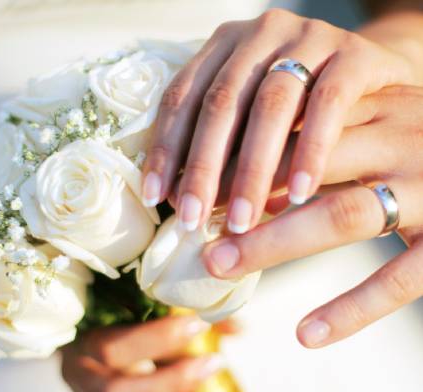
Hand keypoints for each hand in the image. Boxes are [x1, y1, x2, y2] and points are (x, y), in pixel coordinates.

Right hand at [61, 315, 223, 391]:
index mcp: (84, 346)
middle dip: (171, 382)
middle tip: (214, 363)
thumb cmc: (117, 327)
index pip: (112, 349)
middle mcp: (85, 386)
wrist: (87, 351)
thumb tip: (238, 326)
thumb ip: (182, 316)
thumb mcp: (136, 314)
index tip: (198, 324)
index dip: (156, 340)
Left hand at [141, 9, 415, 233]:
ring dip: (251, 170)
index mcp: (224, 48)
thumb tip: (186, 204)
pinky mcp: (354, 54)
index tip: (155, 198)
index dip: (166, 149)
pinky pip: (328, 104)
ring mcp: (308, 38)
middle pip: (220, 104)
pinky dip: (310, 152)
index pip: (182, 98)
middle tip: (192, 219)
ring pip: (269, 105)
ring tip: (241, 222)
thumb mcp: (253, 123)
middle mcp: (260, 35)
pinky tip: (298, 195)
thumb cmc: (299, 111)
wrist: (372, 78)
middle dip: (202, 168)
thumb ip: (223, 150)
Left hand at [203, 85, 422, 347]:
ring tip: (221, 266)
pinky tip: (306, 334)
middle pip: (305, 168)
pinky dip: (351, 309)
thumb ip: (324, 143)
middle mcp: (401, 139)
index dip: (236, 161)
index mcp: (375, 110)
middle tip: (189, 229)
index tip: (191, 189)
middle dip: (241, 199)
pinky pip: (400, 279)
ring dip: (274, 243)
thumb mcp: (377, 129)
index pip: (291, 129)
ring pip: (341, 215)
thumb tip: (248, 174)